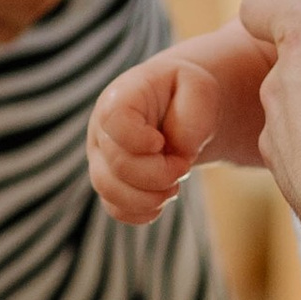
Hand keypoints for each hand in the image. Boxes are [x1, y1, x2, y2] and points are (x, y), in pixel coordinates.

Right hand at [89, 51, 223, 220]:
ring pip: (110, 191)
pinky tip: (162, 199)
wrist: (176, 109)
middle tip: (183, 165)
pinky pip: (116, 209)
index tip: (162, 142)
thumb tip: (178, 149)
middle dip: (159, 174)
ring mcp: (101, 160)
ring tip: (174, 186)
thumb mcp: (199, 87)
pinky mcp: (110, 184)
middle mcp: (101, 130)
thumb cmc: (184, 95)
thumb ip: (193, 113)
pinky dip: (142, 212)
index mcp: (120, 98)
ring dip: (151, 197)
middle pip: (118, 165)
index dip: (138, 139)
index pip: (114, 121)